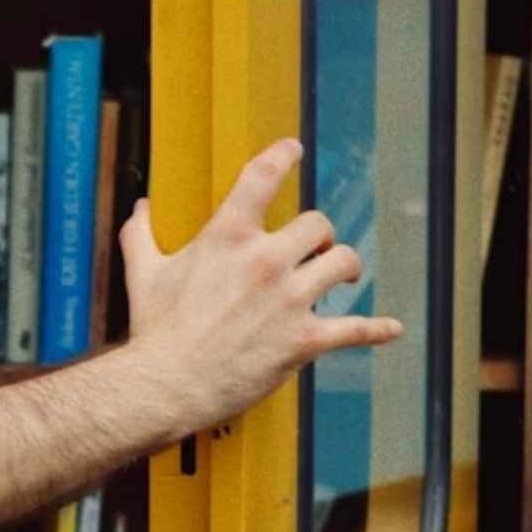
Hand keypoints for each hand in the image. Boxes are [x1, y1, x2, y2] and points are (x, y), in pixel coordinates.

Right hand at [119, 137, 403, 427]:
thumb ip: (140, 233)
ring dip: (343, 267)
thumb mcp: (141, 272)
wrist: (167, 383)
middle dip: (317, 233)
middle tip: (313, 246)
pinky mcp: (305, 339)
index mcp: (227, 237)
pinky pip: (355, 329)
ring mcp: (290, 300)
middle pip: (317, 224)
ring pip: (343, 263)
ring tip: (340, 274)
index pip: (262, 178)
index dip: (282, 156)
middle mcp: (265, 261)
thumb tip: (140, 207)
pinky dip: (377, 329)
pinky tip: (391, 328)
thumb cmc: (153, 329)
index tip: (292, 148)